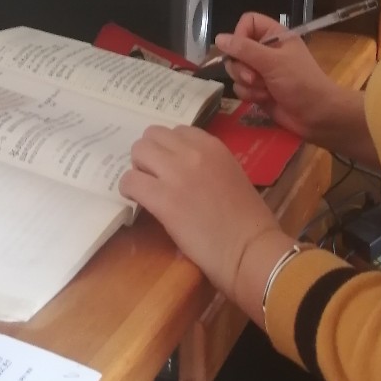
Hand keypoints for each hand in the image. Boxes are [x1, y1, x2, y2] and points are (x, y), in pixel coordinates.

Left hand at [120, 125, 288, 315]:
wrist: (250, 249)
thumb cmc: (248, 220)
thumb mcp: (232, 176)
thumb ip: (208, 165)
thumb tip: (182, 171)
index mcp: (213, 146)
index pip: (177, 131)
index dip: (169, 148)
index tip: (169, 165)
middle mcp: (193, 152)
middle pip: (152, 135)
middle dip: (149, 154)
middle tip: (153, 176)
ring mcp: (177, 173)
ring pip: (138, 151)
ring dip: (137, 168)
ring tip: (145, 188)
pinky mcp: (163, 199)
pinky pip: (130, 181)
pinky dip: (129, 189)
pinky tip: (138, 201)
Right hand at [214, 14, 340, 144]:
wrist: (317, 116)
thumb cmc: (301, 83)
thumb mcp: (273, 62)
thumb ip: (245, 49)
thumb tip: (219, 38)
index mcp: (274, 36)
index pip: (247, 23)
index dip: (240, 36)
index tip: (241, 51)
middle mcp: (266, 51)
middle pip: (236, 50)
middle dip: (242, 67)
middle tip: (255, 77)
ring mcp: (262, 72)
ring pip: (236, 71)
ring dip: (248, 84)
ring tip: (265, 91)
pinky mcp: (258, 90)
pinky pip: (240, 88)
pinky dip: (250, 95)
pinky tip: (265, 100)